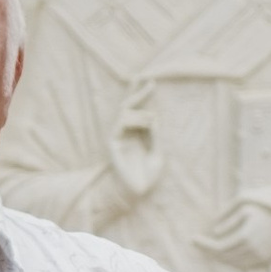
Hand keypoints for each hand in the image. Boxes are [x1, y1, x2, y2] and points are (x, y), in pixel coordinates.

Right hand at [106, 80, 163, 203]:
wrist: (137, 192)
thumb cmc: (147, 176)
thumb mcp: (157, 153)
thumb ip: (156, 136)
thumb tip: (154, 116)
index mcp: (137, 133)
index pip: (138, 109)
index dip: (142, 95)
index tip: (151, 81)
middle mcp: (126, 132)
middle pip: (128, 106)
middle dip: (137, 92)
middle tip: (148, 80)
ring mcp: (118, 137)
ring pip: (124, 112)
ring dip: (140, 112)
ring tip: (151, 119)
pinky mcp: (113, 143)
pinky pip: (121, 124)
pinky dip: (135, 120)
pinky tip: (146, 124)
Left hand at [196, 193, 270, 266]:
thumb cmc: (263, 205)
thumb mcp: (243, 204)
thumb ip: (227, 217)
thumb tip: (215, 232)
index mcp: (246, 235)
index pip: (219, 246)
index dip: (205, 245)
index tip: (193, 240)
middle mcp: (253, 249)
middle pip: (225, 256)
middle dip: (210, 251)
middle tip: (199, 243)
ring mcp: (260, 256)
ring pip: (234, 262)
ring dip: (220, 256)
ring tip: (211, 247)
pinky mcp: (265, 258)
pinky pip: (244, 264)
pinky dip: (232, 259)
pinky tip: (225, 252)